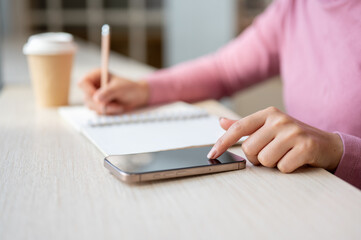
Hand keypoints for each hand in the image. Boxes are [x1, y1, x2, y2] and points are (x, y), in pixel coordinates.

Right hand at [78, 69, 149, 114]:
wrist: (137, 96)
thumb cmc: (129, 88)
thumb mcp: (119, 88)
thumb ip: (108, 92)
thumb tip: (96, 99)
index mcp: (96, 75)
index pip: (83, 83)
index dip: (89, 92)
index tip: (99, 99)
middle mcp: (93, 85)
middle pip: (86, 97)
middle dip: (100, 104)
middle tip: (114, 106)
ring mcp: (95, 96)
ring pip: (91, 106)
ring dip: (105, 109)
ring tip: (118, 106)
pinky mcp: (99, 105)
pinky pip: (97, 112)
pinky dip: (107, 112)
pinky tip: (116, 108)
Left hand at [207, 107, 343, 172]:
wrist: (327, 144)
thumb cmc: (293, 136)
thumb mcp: (269, 127)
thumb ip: (245, 126)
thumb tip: (221, 121)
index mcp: (268, 114)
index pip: (238, 127)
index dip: (222, 142)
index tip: (212, 154)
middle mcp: (279, 120)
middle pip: (249, 149)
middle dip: (257, 157)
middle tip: (271, 152)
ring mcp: (293, 132)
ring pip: (264, 160)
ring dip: (272, 164)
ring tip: (284, 155)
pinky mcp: (305, 147)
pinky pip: (281, 168)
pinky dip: (286, 169)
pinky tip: (295, 160)